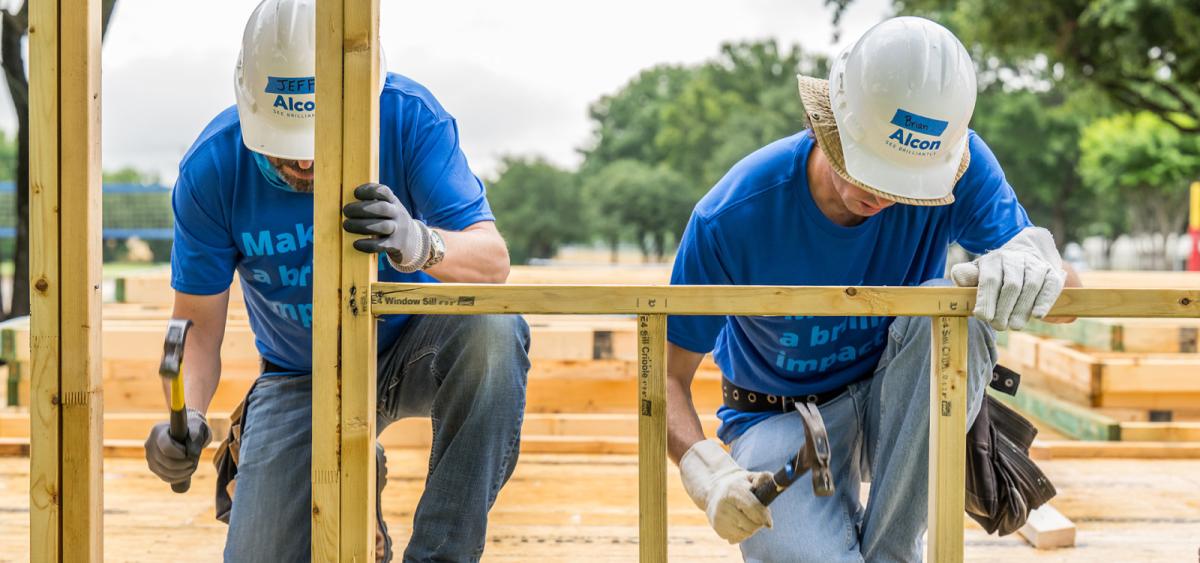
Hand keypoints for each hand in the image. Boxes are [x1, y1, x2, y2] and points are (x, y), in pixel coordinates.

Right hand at [144, 408, 211, 484]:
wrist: (187, 433)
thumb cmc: (193, 428)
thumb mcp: (197, 429)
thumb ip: (196, 439)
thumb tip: (191, 456)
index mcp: (158, 430)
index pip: (166, 447)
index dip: (179, 454)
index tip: (189, 454)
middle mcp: (150, 444)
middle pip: (165, 460)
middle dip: (182, 465)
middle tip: (194, 463)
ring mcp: (150, 456)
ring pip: (164, 471)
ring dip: (181, 473)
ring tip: (192, 468)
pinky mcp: (153, 467)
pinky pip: (164, 477)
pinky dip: (177, 478)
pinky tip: (187, 474)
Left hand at [342, 183, 432, 272]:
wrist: (413, 241)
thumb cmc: (391, 221)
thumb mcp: (388, 207)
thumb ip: (372, 201)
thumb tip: (345, 202)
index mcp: (394, 202)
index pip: (384, 191)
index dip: (369, 190)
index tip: (355, 193)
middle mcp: (398, 214)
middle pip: (382, 208)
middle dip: (361, 209)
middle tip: (346, 211)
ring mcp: (399, 230)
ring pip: (382, 226)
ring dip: (361, 225)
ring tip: (346, 225)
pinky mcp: (396, 245)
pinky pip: (381, 245)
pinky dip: (367, 245)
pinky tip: (355, 244)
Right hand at [680, 439, 773, 543]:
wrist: (713, 489)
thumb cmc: (738, 484)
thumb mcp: (750, 477)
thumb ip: (764, 478)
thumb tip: (777, 485)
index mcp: (734, 490)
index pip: (754, 508)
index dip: (765, 517)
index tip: (769, 523)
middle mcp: (724, 505)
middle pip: (751, 525)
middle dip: (758, 523)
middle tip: (757, 517)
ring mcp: (719, 518)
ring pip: (745, 534)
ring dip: (750, 529)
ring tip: (747, 518)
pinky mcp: (717, 528)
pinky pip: (737, 538)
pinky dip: (741, 534)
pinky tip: (738, 523)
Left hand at [951, 227, 1065, 330]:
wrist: (1023, 258)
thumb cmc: (995, 273)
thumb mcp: (977, 273)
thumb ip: (966, 275)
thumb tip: (959, 277)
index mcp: (993, 260)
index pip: (990, 279)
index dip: (987, 300)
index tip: (983, 317)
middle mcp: (1015, 259)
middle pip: (1012, 285)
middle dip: (1004, 309)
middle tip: (999, 326)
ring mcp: (1035, 265)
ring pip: (1031, 286)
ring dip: (1022, 309)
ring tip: (1014, 326)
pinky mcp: (1052, 273)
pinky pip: (1051, 286)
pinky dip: (1044, 301)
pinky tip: (1037, 316)